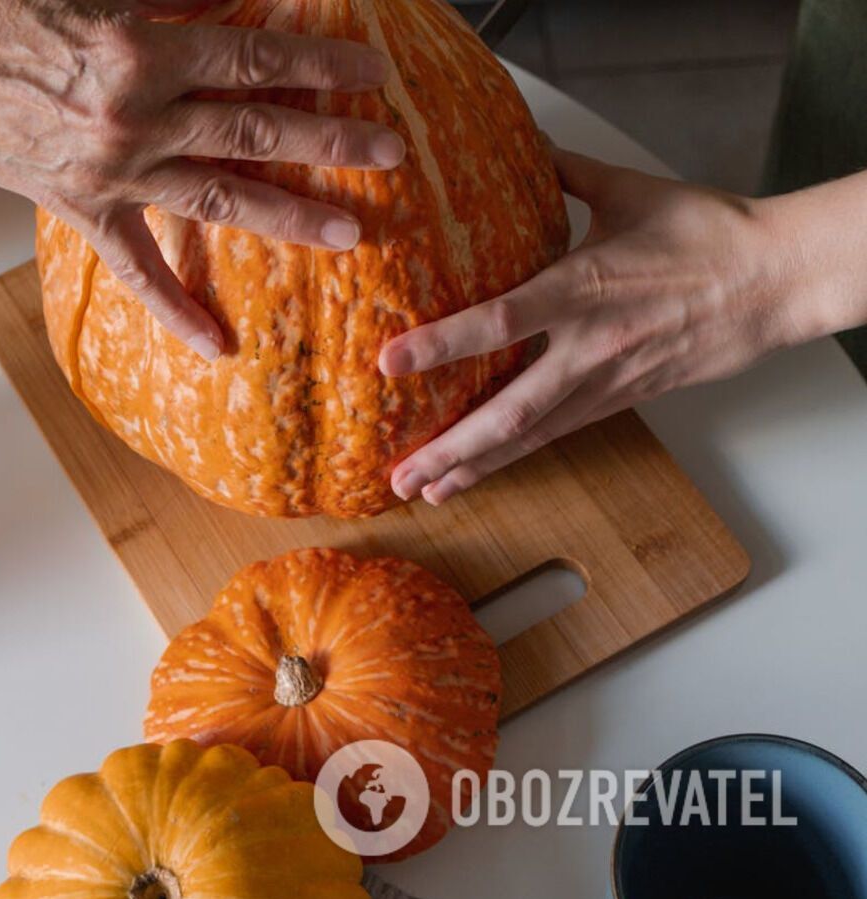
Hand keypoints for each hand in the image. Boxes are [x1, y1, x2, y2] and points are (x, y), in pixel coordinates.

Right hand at [0, 0, 403, 356]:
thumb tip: (241, 4)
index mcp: (143, 50)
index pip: (259, 57)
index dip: (322, 62)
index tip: (371, 69)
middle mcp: (135, 119)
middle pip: (256, 130)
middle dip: (331, 141)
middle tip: (389, 152)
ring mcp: (108, 172)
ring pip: (217, 196)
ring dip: (288, 214)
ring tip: (349, 230)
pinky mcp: (75, 206)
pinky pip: (134, 267)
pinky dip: (176, 309)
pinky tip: (218, 347)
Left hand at [379, 145, 818, 505]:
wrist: (779, 279)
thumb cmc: (709, 231)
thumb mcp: (629, 190)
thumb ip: (565, 171)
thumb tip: (521, 137)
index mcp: (584, 287)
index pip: (501, 320)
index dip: (443, 343)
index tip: (389, 362)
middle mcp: (591, 345)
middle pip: (510, 410)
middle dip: (452, 446)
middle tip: (400, 473)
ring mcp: (608, 380)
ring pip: (532, 435)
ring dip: (476, 465)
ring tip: (426, 491)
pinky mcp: (623, 397)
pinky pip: (559, 433)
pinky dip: (516, 455)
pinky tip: (480, 472)